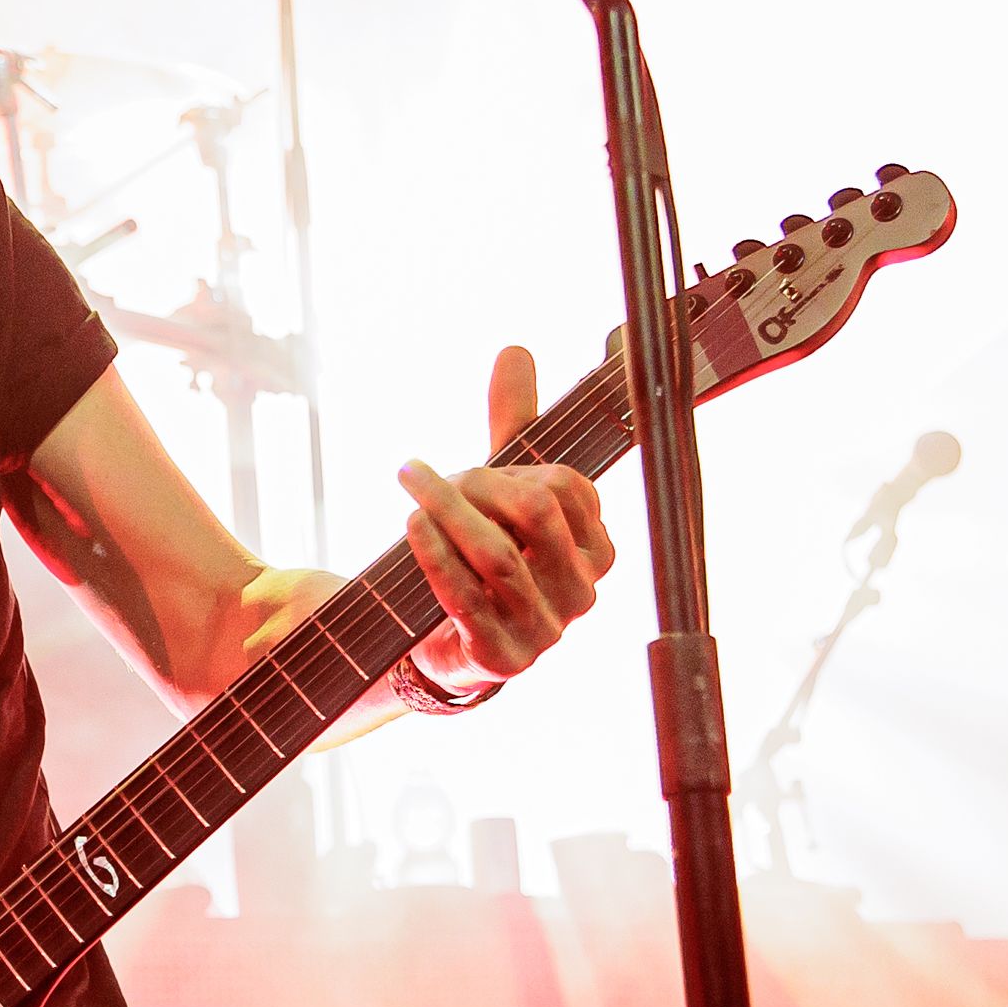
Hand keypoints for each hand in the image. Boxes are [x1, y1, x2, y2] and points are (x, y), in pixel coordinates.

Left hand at [399, 345, 618, 687]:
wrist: (448, 641)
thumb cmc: (486, 554)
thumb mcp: (503, 489)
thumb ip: (514, 424)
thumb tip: (515, 349)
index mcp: (597, 551)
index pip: (567, 487)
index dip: (514, 469)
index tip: (476, 469)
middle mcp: (582, 594)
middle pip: (534, 514)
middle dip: (476, 483)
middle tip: (424, 472)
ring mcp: (545, 631)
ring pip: (497, 554)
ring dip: (445, 511)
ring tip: (410, 486)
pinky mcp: (500, 657)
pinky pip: (464, 597)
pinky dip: (433, 554)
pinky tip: (410, 525)